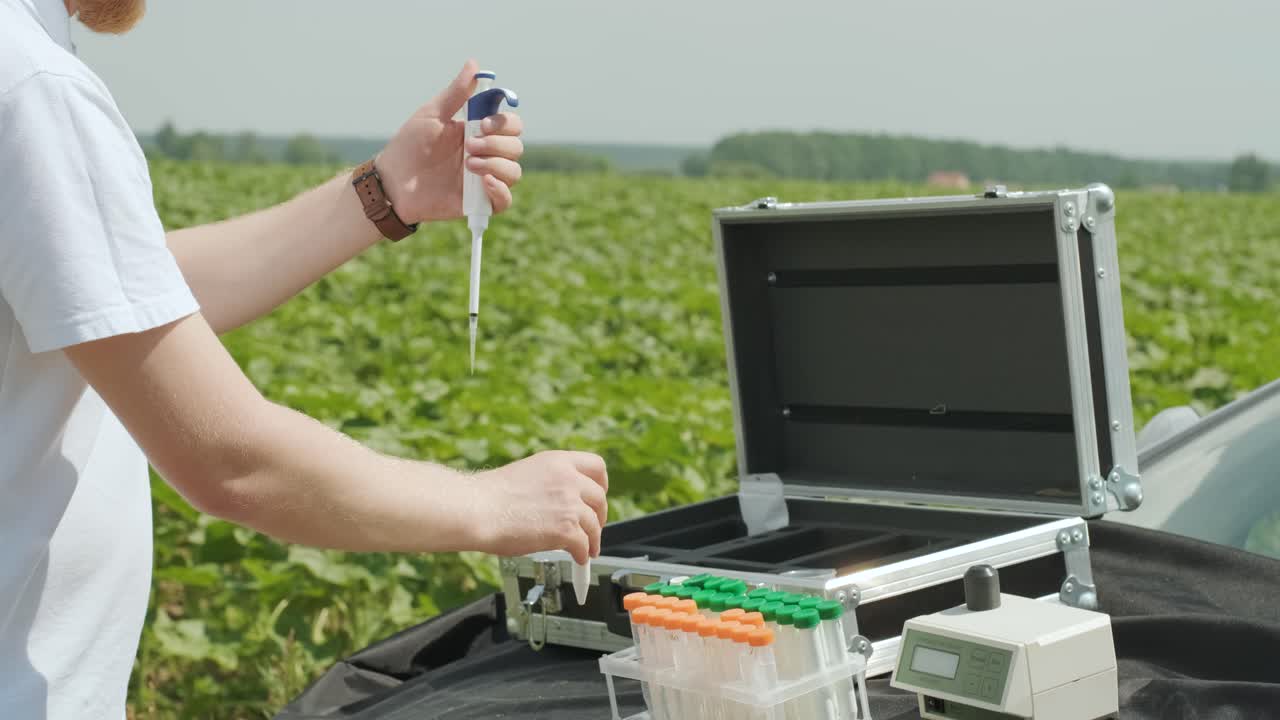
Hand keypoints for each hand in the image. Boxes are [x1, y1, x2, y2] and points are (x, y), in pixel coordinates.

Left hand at [375, 59, 523, 224]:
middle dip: (497, 144)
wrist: (393, 183)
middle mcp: (486, 155)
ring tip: (468, 165)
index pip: (510, 125)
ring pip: (514, 171)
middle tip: (469, 146)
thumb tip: (473, 64)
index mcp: (478, 132)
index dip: (504, 122)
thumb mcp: (432, 115)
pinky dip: (500, 190)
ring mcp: (484, 180)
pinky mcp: (479, 203)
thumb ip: (456, 93)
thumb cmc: (409, 147)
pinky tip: (483, 182)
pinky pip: (505, 199)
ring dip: (496, 164)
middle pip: (516, 147)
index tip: (483, 123)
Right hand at [469, 450, 608, 564]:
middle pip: (600, 498)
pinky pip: (584, 545)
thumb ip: (550, 483)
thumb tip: (561, 501)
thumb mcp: (527, 473)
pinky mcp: (565, 529)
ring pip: (594, 525)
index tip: (598, 496)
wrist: (476, 509)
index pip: (597, 466)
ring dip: (593, 540)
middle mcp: (568, 479)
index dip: (601, 485)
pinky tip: (578, 559)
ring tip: (588, 549)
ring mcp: (569, 504)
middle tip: (594, 527)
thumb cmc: (490, 496)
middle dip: (599, 516)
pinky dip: (583, 555)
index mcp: (558, 461)